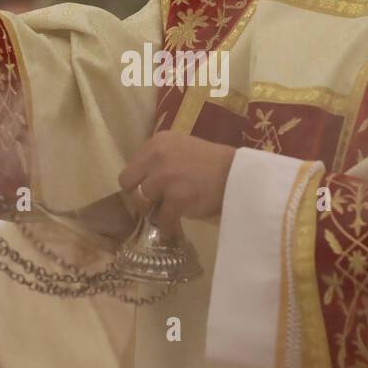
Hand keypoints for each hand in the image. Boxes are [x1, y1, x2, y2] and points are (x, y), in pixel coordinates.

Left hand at [117, 131, 236, 230]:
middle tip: (155, 203)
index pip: (131, 166)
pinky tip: (175, 223)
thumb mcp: (182, 148)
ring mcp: (165, 178)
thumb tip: (141, 180)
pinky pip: (161, 219)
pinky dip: (167, 225)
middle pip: (128, 183)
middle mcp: (157, 156)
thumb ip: (160, 158)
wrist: (240, 175)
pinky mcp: (176, 198)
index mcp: (158, 142)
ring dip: (153, 210)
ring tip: (167, 212)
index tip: (151, 189)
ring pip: (141, 202)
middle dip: (139, 195)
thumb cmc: (213, 163)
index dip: (139, 181)